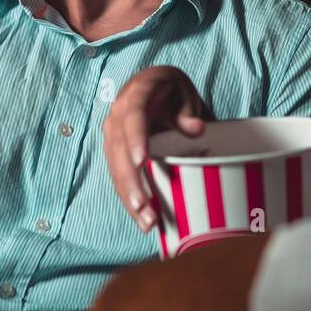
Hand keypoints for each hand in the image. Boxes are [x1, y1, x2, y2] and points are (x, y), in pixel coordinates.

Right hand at [102, 65, 213, 232]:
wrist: (152, 88)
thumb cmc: (172, 91)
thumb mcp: (184, 93)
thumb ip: (188, 111)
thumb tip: (197, 129)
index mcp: (137, 95)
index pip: (134, 116)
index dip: (136, 138)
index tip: (141, 161)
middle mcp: (118, 116)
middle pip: (120, 151)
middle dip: (131, 181)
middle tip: (145, 207)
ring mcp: (114, 136)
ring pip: (116, 169)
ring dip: (130, 197)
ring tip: (147, 222)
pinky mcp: (116, 154)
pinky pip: (120, 177)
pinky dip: (130, 198)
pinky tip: (142, 219)